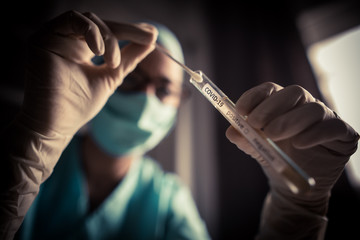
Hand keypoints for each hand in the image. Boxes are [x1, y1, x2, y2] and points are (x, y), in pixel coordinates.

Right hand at [22, 11, 157, 135]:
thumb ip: (128, 58)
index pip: (108, 32)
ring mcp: (55, 37)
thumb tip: (151, 40)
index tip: (153, 36)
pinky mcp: (43, 39)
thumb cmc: (79, 105)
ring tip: (113, 63)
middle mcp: (68, 40)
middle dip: (128, 29)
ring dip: (109, 37)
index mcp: (81, 49)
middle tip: (149, 38)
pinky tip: (100, 53)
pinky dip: (91, 32)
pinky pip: (71, 20)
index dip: (131, 31)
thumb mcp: (111, 77)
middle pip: (101, 23)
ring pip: (89, 20)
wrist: (56, 125)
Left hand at [226, 82, 358, 213]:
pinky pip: (333, 127)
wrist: (293, 184)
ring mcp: (325, 118)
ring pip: (313, 109)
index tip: (240, 111)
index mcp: (282, 104)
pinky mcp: (343, 134)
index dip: (255, 97)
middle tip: (255, 124)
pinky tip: (299, 143)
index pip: (270, 90)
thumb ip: (244, 138)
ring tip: (271, 135)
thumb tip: (231, 131)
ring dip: (290, 121)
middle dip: (271, 107)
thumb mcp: (256, 148)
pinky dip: (315, 134)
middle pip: (293, 93)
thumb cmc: (275, 158)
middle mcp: (305, 106)